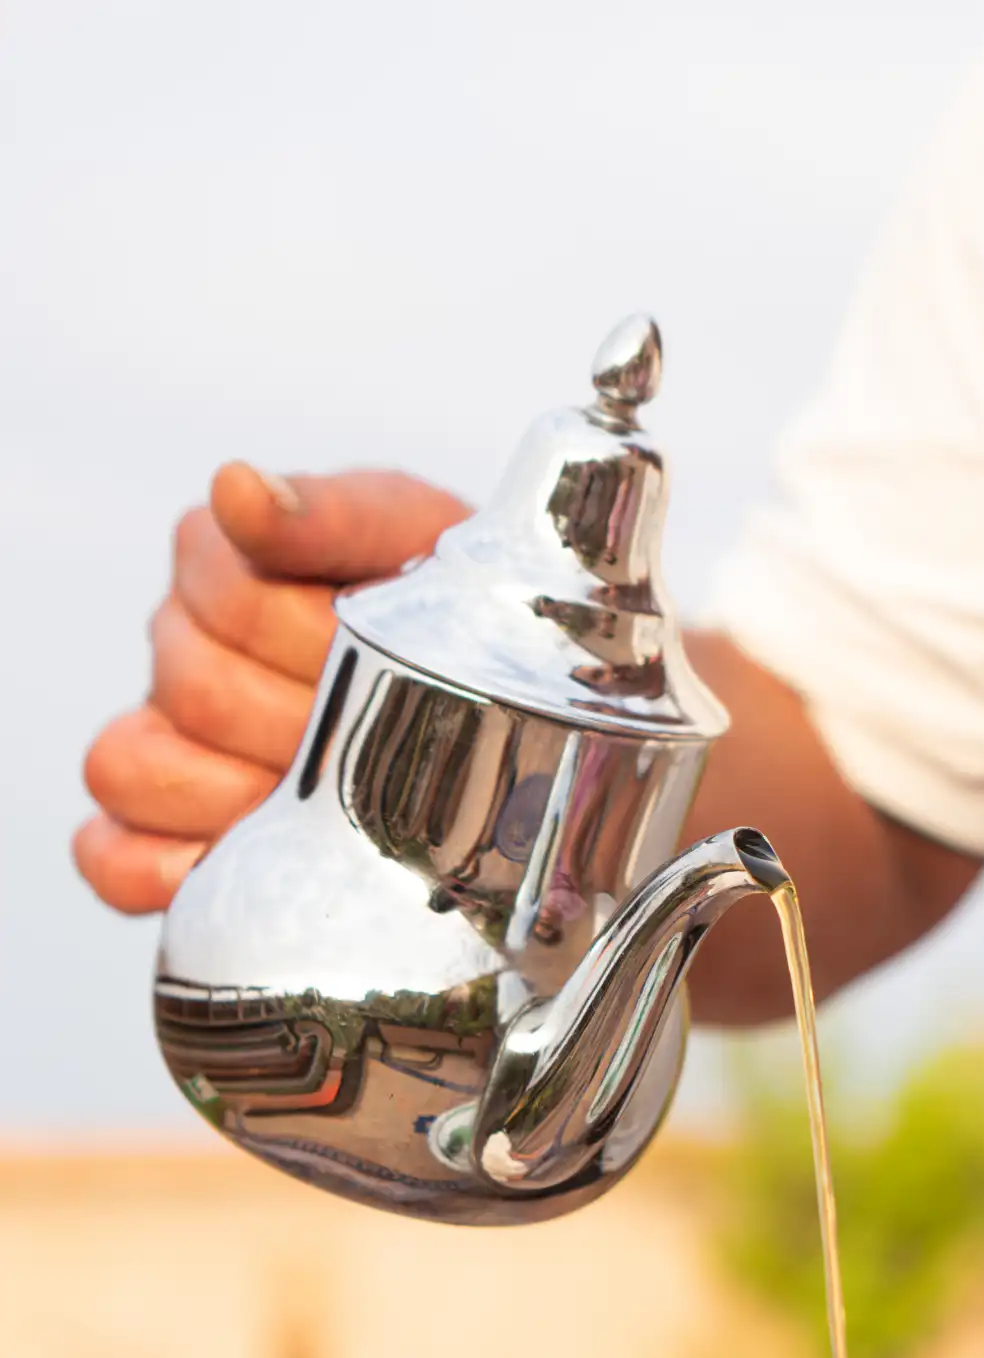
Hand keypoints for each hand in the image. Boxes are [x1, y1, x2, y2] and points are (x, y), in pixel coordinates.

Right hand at [75, 461, 467, 914]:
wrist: (499, 694)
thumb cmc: (450, 609)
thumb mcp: (420, 540)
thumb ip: (339, 510)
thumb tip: (239, 490)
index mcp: (225, 559)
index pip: (227, 596)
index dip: (318, 637)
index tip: (391, 646)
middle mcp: (179, 644)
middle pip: (195, 690)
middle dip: (307, 720)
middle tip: (384, 730)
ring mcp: (163, 737)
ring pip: (130, 766)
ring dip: (239, 793)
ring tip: (332, 799)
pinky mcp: (161, 828)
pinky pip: (111, 855)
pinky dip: (163, 867)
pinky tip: (242, 858)